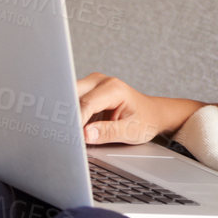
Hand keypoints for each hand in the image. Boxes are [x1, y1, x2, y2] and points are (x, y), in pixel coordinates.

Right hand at [76, 72, 191, 145]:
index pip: (85, 103)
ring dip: (67, 114)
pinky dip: (70, 115)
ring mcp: (92, 84)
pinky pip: (72, 101)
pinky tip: (73, 128)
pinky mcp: (87, 91)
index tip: (70, 137)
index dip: (75, 121)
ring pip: (69, 97)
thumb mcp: (131, 131)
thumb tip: (86, 134)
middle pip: (72, 95)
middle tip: (65, 135)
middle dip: (67, 115)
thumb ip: (109, 132)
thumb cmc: (146, 121)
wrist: (152, 113)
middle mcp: (100, 81)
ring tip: (69, 133)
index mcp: (113, 88)